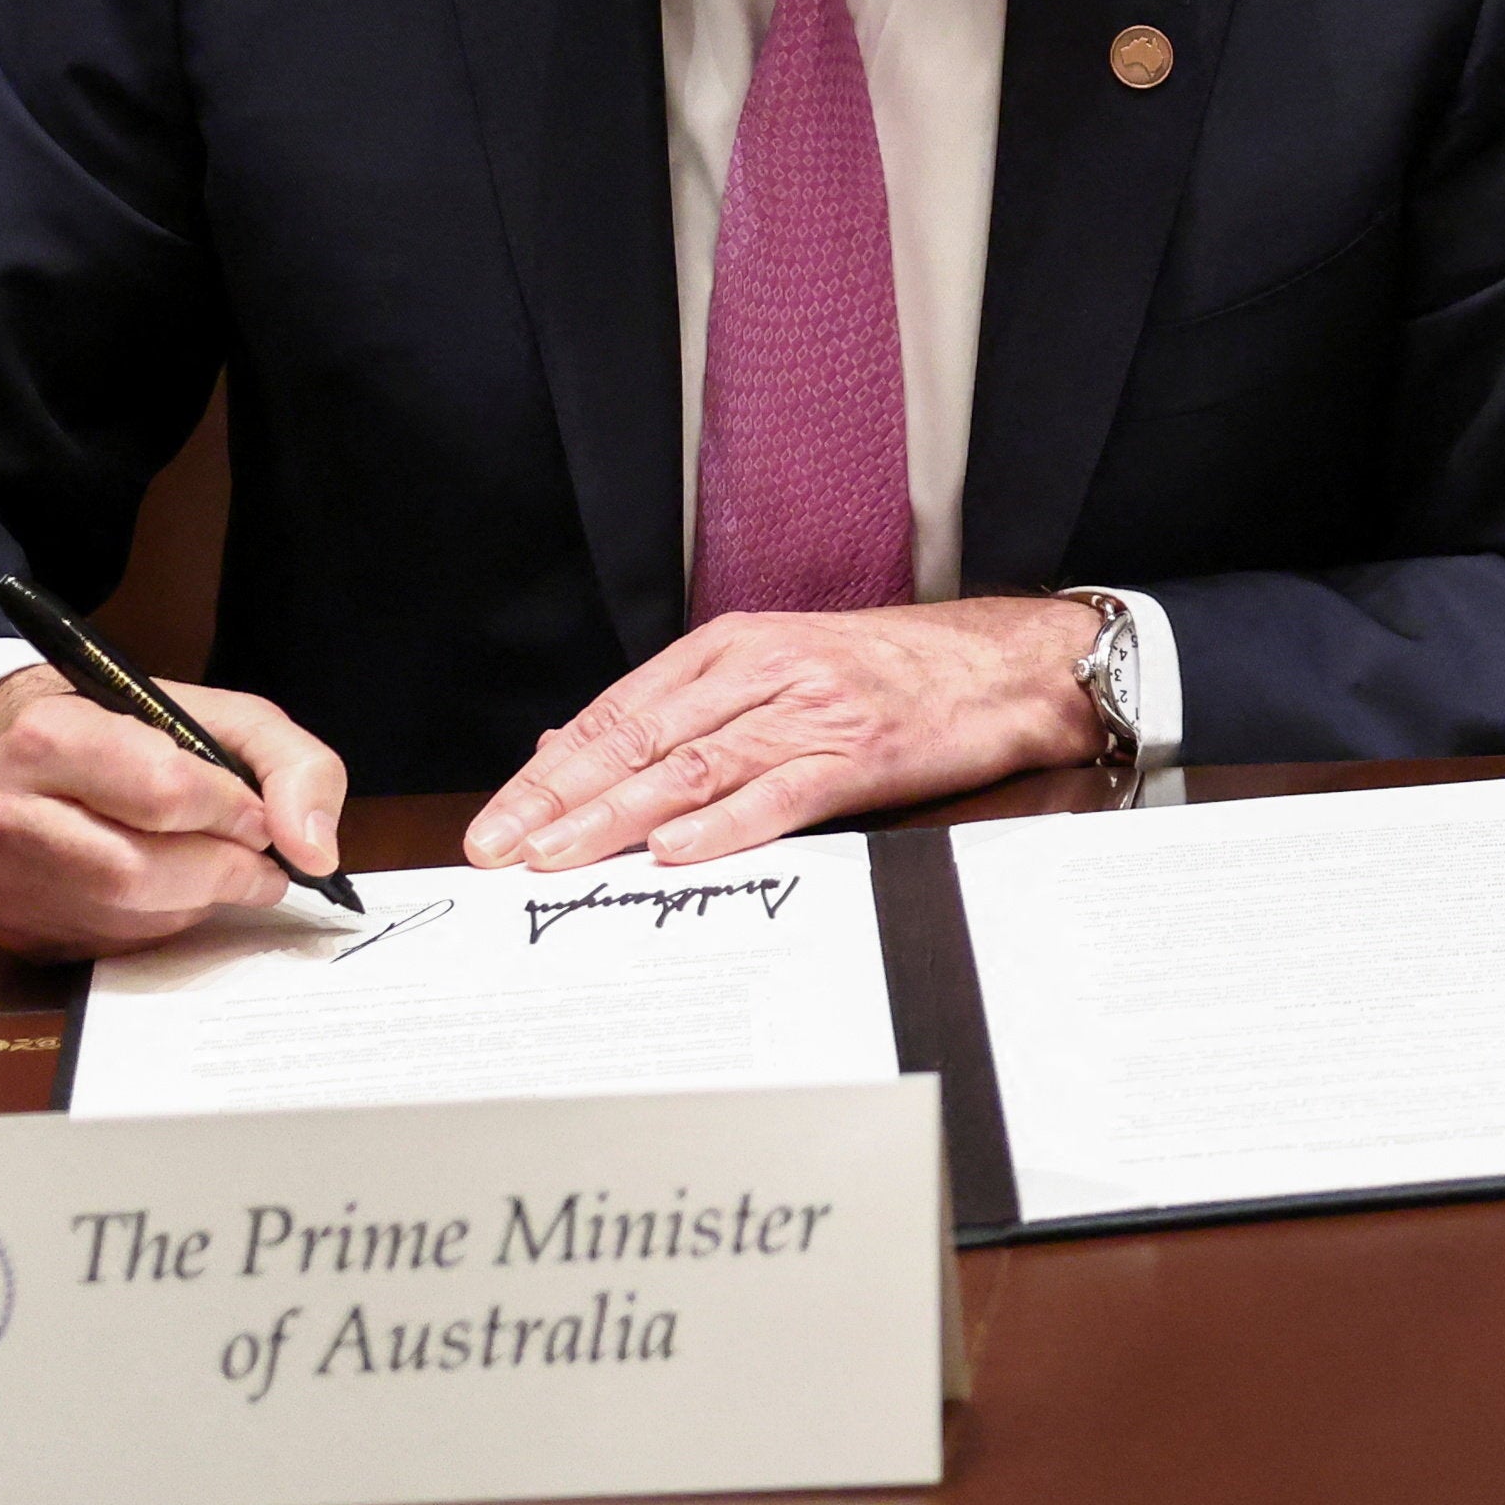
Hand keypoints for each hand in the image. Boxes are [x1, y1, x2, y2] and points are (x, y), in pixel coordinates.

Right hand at [0, 670, 346, 959]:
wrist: (39, 763)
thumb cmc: (139, 734)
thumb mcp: (226, 718)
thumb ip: (293, 765)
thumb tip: (315, 852)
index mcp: (48, 736)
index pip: (162, 791)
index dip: (232, 810)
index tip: (259, 815)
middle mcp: (2, 811)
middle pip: (139, 870)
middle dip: (223, 869)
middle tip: (261, 862)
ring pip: (130, 916)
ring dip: (200, 901)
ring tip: (223, 871)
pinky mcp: (14, 931)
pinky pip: (112, 946)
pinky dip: (164, 924)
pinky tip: (171, 892)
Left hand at [463, 596, 1103, 869]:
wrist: (1007, 663)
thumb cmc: (894, 672)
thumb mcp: (777, 669)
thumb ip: (681, 710)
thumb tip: (570, 751)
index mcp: (734, 647)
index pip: (616, 712)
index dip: (549, 770)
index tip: (496, 821)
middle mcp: (763, 671)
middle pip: (639, 738)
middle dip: (559, 799)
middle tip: (500, 849)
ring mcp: (811, 709)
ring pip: (692, 766)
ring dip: (616, 816)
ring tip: (558, 857)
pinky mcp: (860, 751)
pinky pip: (780, 791)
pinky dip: (723, 823)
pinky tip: (674, 848)